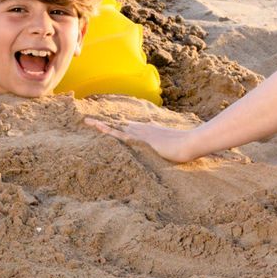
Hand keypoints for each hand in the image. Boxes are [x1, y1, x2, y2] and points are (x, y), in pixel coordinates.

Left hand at [92, 118, 212, 162]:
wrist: (189, 143)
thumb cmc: (187, 148)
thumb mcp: (177, 150)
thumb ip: (173, 151)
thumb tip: (180, 156)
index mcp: (151, 131)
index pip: (131, 128)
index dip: (120, 127)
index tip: (110, 125)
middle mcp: (143, 129)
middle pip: (120, 126)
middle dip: (107, 125)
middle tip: (91, 121)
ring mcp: (140, 133)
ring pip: (116, 128)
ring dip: (101, 125)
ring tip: (86, 121)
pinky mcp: (138, 139)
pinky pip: (118, 134)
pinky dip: (106, 130)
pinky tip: (96, 126)